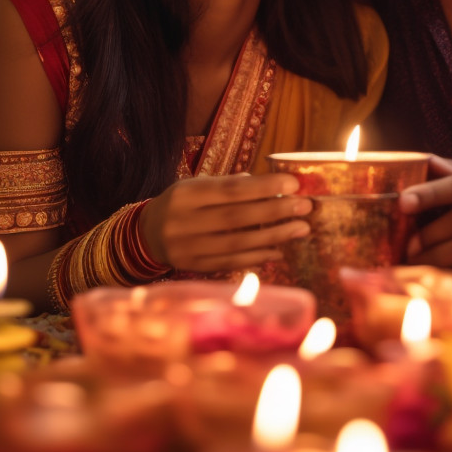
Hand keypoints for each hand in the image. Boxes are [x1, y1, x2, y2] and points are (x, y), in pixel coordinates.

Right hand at [139, 173, 312, 272]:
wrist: (146, 235)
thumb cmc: (181, 204)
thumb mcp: (196, 186)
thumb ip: (229, 185)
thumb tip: (269, 186)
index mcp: (185, 194)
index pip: (230, 190)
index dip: (264, 187)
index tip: (293, 184)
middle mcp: (184, 222)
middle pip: (237, 217)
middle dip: (276, 212)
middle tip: (305, 207)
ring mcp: (188, 248)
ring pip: (238, 243)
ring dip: (274, 236)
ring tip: (301, 228)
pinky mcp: (194, 267)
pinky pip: (232, 263)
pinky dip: (258, 258)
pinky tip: (279, 251)